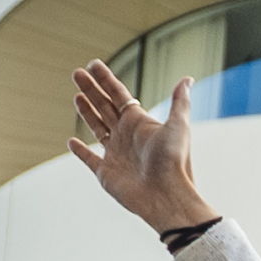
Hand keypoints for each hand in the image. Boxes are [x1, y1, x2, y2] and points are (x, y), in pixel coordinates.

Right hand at [65, 61, 215, 235]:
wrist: (166, 196)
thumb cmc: (174, 162)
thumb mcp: (178, 126)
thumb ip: (179, 102)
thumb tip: (188, 79)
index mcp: (140, 123)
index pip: (119, 95)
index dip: (106, 80)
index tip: (93, 64)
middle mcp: (127, 136)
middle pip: (105, 107)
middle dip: (91, 90)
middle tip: (76, 73)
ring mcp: (116, 154)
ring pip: (97, 128)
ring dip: (86, 112)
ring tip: (76, 95)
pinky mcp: (106, 173)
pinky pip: (89, 159)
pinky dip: (80, 151)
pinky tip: (72, 141)